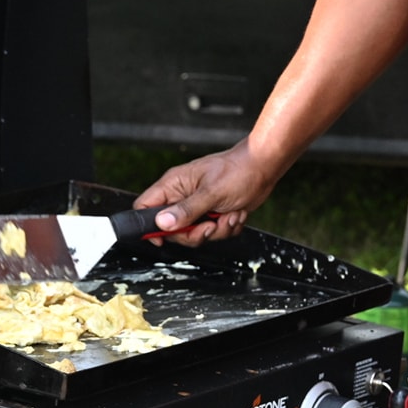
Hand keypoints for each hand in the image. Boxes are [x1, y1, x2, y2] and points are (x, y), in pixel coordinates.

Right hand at [136, 139, 283, 247]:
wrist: (262, 169)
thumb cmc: (238, 171)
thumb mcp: (211, 192)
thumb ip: (186, 210)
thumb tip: (163, 223)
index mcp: (174, 185)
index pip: (145, 206)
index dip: (149, 226)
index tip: (162, 238)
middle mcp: (181, 196)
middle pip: (172, 229)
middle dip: (195, 233)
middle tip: (210, 225)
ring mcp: (196, 207)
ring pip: (194, 234)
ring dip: (216, 230)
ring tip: (229, 215)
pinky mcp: (211, 214)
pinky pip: (211, 233)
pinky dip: (226, 228)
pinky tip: (235, 213)